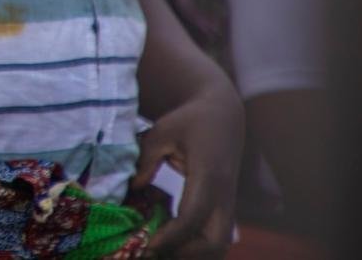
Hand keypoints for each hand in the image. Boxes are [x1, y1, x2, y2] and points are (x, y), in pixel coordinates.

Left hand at [134, 78, 243, 257]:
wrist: (222, 115)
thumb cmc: (189, 120)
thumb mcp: (161, 131)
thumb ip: (145, 159)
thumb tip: (133, 188)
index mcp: (208, 175)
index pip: (192, 217)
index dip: (171, 237)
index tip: (147, 246)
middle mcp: (224, 195)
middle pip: (215, 242)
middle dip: (186, 254)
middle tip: (151, 251)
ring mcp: (228, 204)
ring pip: (220, 245)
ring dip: (193, 254)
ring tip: (158, 250)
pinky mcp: (225, 208)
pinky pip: (217, 238)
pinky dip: (197, 248)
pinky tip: (171, 244)